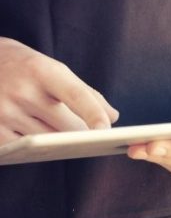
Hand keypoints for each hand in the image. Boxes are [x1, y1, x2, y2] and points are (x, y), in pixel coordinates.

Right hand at [0, 37, 118, 143]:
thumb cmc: (24, 68)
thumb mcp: (53, 69)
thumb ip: (85, 93)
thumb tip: (113, 117)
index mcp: (42, 71)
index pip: (75, 94)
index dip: (93, 112)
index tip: (107, 129)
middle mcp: (22, 90)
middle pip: (65, 125)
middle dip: (79, 133)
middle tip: (87, 135)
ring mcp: (3, 111)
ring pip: (47, 141)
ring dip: (58, 143)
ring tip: (58, 133)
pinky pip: (24, 148)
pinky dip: (35, 148)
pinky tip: (37, 143)